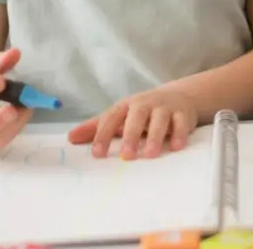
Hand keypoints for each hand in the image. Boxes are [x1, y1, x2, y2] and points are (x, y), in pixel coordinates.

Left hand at [68, 87, 200, 159]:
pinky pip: (181, 122)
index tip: (97, 154)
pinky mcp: (182, 113)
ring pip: (160, 119)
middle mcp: (145, 104)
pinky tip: (176, 147)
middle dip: (131, 135)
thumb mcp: (119, 116)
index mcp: (126, 106)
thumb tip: (70, 138)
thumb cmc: (141, 112)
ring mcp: (164, 107)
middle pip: (137, 116)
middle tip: (126, 156)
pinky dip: (180, 134)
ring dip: (155, 136)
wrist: (176, 97)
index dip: (103, 135)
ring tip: (150, 154)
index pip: (111, 118)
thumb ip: (96, 128)